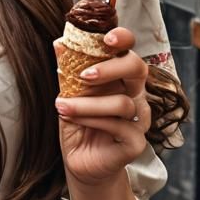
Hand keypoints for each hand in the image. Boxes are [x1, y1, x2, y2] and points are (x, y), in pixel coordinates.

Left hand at [55, 27, 149, 187]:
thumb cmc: (79, 122)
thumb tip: (60, 42)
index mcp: (121, 77)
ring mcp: (139, 119)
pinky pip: (118, 126)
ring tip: (61, 105)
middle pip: (137, 68)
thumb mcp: (70, 93)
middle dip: (110, 68)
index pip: (130, 50)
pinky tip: (72, 119)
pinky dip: (90, 120)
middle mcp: (135, 94)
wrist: (81, 161)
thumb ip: (68, 69)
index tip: (108, 38)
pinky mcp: (136, 142)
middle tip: (84, 75)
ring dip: (87, 103)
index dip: (124, 39)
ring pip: (122, 103)